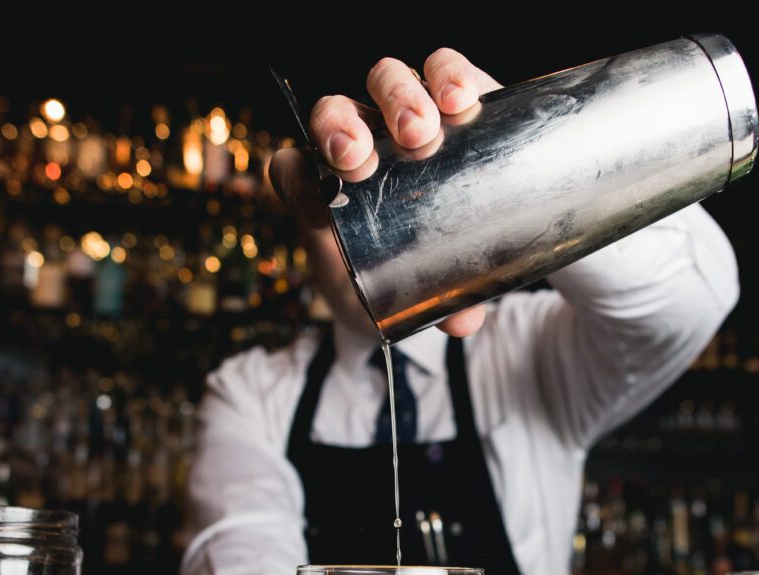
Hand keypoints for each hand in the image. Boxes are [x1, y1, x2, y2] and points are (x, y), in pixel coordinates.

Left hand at [268, 49, 503, 337]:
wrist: (453, 245)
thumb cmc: (406, 274)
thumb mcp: (401, 304)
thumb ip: (429, 312)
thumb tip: (465, 320)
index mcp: (330, 190)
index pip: (293, 169)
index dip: (297, 179)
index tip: (320, 208)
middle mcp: (363, 142)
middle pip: (333, 114)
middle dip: (339, 130)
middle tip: (361, 161)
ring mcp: (405, 116)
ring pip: (384, 82)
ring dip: (395, 99)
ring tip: (419, 132)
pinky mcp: (452, 100)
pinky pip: (443, 69)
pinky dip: (447, 75)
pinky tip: (460, 99)